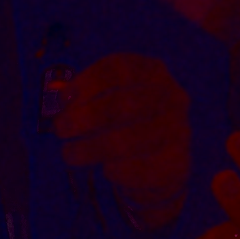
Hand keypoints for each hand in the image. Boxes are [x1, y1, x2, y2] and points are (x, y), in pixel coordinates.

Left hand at [57, 52, 193, 231]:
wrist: (160, 166)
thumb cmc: (127, 124)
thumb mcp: (106, 103)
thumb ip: (84, 98)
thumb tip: (62, 95)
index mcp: (153, 72)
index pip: (120, 68)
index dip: (88, 81)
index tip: (63, 99)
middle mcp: (172, 97)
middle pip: (125, 104)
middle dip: (85, 117)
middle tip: (60, 129)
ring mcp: (178, 130)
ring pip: (128, 141)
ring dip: (90, 149)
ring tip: (69, 154)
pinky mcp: (177, 163)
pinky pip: (137, 169)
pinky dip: (113, 170)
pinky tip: (104, 169)